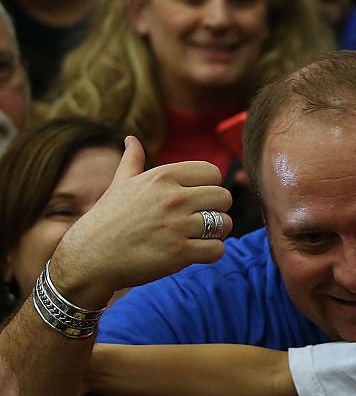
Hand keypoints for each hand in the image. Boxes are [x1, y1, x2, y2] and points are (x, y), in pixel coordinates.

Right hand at [49, 136, 232, 308]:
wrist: (90, 256)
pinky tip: (196, 252)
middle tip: (201, 219)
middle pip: (224, 197)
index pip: (213, 172)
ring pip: (224, 223)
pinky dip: (211, 252)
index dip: (209, 186)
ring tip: (199, 236)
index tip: (197, 198)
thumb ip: (132, 161)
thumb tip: (130, 139)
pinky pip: (217, 249)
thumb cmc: (107, 219)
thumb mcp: (119, 184)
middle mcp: (172, 198)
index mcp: (162, 176)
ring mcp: (177, 226)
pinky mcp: (179, 253)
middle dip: (217, 209)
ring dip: (216, 232)